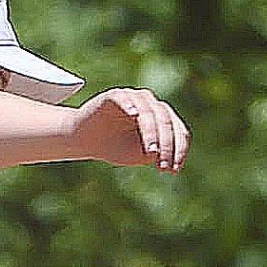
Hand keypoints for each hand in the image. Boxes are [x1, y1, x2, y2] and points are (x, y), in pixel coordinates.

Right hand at [69, 87, 189, 172]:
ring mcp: (133, 97)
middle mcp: (151, 104)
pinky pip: (123, 97)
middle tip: (162, 165)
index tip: (173, 170)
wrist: (86, 140)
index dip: (179, 150)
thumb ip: (156, 153)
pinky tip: (134, 115)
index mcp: (163, 118)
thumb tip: (168, 154)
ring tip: (151, 151)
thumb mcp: (141, 155)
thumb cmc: (117, 147)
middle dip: (167, 145)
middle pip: (166, 121)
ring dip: (152, 132)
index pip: (179, 131)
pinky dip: (129, 104)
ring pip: (149, 111)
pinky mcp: (114, 95)